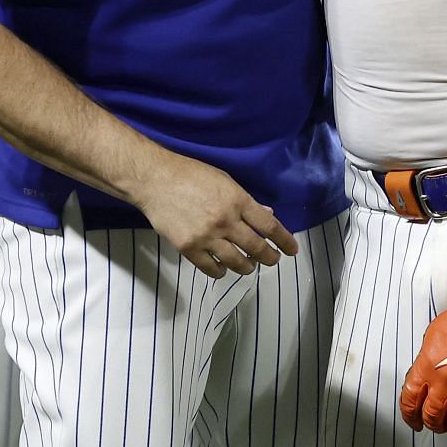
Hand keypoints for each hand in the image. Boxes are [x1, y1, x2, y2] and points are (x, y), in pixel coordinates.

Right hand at [132, 153, 299, 276]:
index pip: (269, 225)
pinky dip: (221, 271)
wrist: (154, 180)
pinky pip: (210, 268)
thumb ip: (245, 200)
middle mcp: (225, 220)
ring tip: (249, 266)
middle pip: (256, 247)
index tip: (292, 249)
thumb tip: (267, 214)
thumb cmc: (190, 174)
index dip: (284, 240)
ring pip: (236, 262)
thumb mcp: (224, 180)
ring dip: (247, 266)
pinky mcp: (188, 248)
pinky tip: (224, 268)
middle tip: (273, 260)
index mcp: (237, 200)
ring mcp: (206, 236)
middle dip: (269, 258)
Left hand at [400, 254, 446, 443]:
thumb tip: (429, 372)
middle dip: (433, 425)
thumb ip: (429, 357)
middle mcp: (446, 385)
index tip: (414, 422)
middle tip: (438, 426)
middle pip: (433, 417)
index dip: (410, 415)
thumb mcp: (435, 332)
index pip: (410, 401)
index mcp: (427, 368)